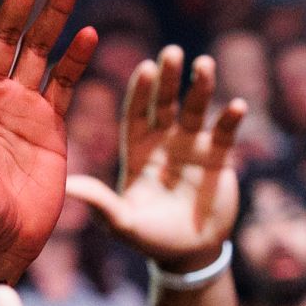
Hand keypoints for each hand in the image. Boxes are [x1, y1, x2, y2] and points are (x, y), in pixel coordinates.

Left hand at [65, 46, 246, 273]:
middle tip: (172, 52)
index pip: (137, 113)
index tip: (145, 68)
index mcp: (137, 149)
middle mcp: (163, 140)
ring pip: (196, 108)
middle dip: (169, 78)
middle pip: (165, 102)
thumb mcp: (122, 222)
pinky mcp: (218, 157)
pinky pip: (224, 132)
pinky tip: (237, 105)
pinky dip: (230, 119)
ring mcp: (191, 146)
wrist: (189, 253)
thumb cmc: (148, 237)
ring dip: (201, 86)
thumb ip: (100, 202)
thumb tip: (68, 187)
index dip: (141, 92)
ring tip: (204, 64)